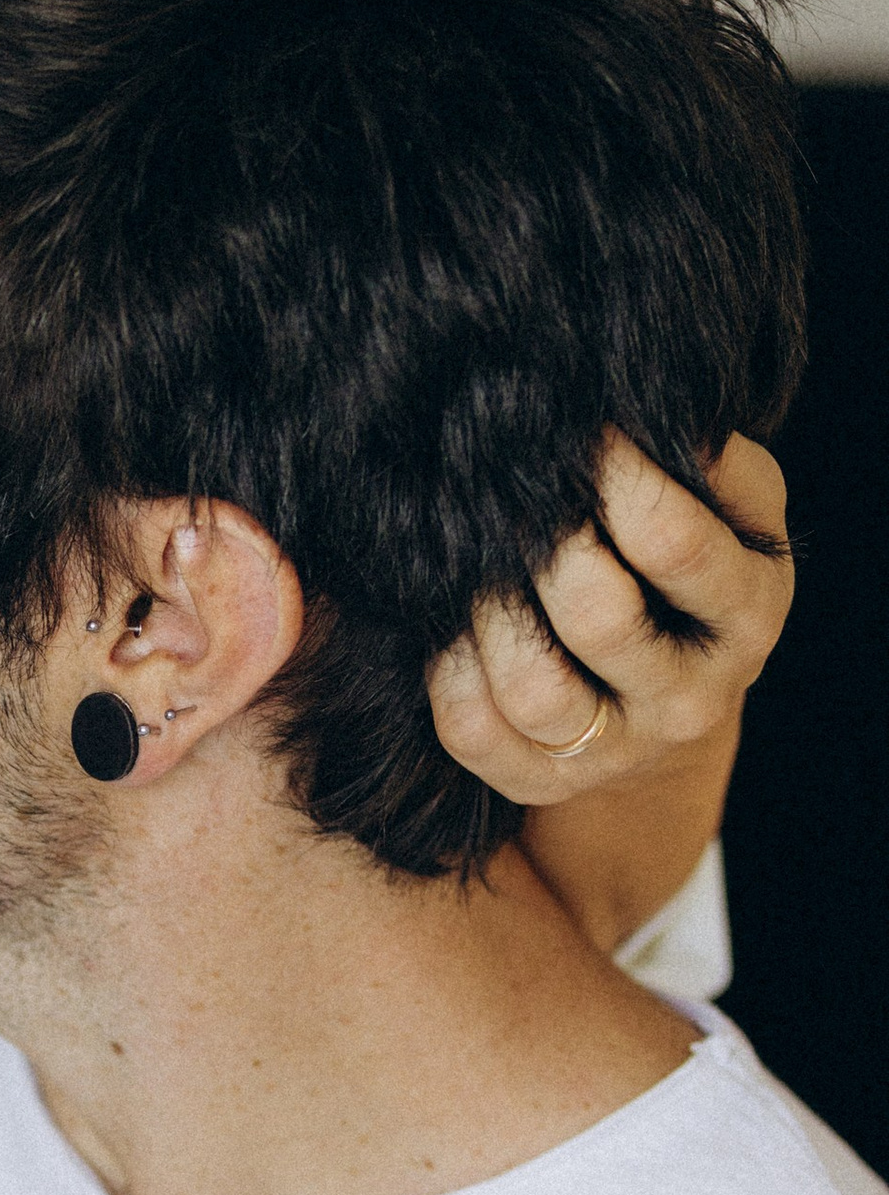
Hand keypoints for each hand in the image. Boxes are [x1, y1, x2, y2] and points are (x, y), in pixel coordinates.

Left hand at [429, 430, 789, 802]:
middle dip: (541, 543)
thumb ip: (706, 463)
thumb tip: (636, 416)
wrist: (672, 687)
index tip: (572, 432)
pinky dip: (447, 668)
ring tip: (477, 558)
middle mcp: (689, 697)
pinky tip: (451, 622)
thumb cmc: (688, 569)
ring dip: (488, 611)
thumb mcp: (730, 507)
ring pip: (532, 688)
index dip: (611, 477)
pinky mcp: (541, 778)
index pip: (672, 542)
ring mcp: (615, 750)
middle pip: (597, 617)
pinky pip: (472, 730)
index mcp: (747, 613)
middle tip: (510, 495)